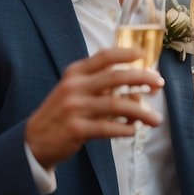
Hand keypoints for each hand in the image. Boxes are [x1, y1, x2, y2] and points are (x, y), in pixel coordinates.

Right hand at [25, 48, 164, 168]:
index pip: (104, 56)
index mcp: (75, 73)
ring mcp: (74, 107)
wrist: (34, 140)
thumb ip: (99, 85)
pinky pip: (108, 127)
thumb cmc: (61, 113)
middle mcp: (74, 86)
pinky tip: (134, 130)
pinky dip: (125, 129)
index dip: (127, 53)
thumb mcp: (74, 90)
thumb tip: (136, 86)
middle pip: (116, 77)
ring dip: (141, 112)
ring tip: (156, 119)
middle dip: (142, 78)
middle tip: (159, 84)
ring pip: (117, 104)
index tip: (145, 56)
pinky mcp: (76, 129)